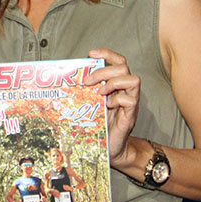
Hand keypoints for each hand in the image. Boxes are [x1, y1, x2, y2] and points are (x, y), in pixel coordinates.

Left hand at [87, 48, 140, 166]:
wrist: (112, 148)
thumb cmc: (100, 126)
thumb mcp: (92, 104)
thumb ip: (87, 92)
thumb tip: (68, 80)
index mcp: (116, 85)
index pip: (118, 61)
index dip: (107, 53)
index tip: (90, 53)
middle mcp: (126, 90)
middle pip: (123, 67)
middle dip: (104, 70)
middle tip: (88, 81)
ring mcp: (130, 102)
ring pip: (133, 79)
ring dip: (113, 83)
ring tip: (100, 93)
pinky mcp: (131, 115)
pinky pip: (130, 100)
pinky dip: (117, 100)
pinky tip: (108, 106)